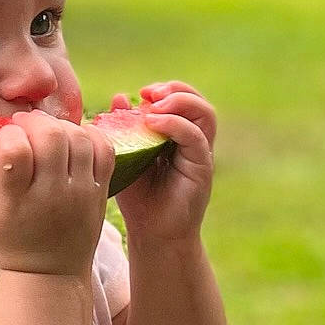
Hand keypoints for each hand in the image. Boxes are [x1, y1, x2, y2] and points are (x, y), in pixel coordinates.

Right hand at [0, 111, 114, 276]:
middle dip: (34, 121)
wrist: (49, 274)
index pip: (15, 151)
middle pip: (51, 136)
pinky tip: (72, 138)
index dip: (8, 135)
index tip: (4, 140)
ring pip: (78, 137)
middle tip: (24, 126)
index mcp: (15, 201)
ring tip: (46, 133)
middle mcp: (51, 195)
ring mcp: (80, 193)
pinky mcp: (100, 192)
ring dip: (60, 125)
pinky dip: (90, 134)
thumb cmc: (6, 240)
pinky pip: (105, 149)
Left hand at [107, 82, 214, 244]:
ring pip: (205, 114)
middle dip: (176, 89)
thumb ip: (124, 128)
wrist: (152, 235)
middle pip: (199, 102)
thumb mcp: (127, 156)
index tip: (140, 93)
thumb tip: (118, 98)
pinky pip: (195, 137)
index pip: (183, 101)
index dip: (165, 90)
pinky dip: (175, 124)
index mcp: (179, 137)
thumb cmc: (139, 199)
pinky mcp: (202, 168)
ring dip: (180, 101)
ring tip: (154, 104)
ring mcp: (201, 155)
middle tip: (149, 93)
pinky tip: (153, 122)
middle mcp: (194, 143)